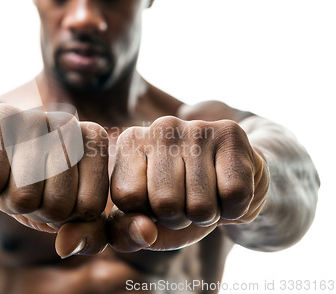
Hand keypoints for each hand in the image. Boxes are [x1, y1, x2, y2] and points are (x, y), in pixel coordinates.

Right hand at [0, 104, 109, 256]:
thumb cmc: (28, 183)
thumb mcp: (65, 212)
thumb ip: (88, 235)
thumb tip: (67, 247)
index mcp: (93, 139)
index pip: (89, 207)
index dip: (64, 215)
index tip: (52, 194)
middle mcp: (67, 122)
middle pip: (58, 206)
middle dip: (35, 210)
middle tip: (23, 186)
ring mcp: (31, 118)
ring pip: (24, 198)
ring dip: (7, 202)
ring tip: (6, 178)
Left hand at [108, 116, 268, 251]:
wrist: (230, 179)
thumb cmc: (179, 200)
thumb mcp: (146, 220)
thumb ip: (127, 234)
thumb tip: (144, 233)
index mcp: (130, 143)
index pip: (128, 198)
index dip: (148, 216)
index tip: (155, 204)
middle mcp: (160, 127)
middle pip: (165, 204)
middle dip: (180, 219)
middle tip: (186, 202)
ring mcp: (196, 128)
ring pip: (201, 205)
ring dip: (208, 216)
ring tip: (208, 195)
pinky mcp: (230, 134)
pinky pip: (234, 196)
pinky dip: (234, 209)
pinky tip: (227, 189)